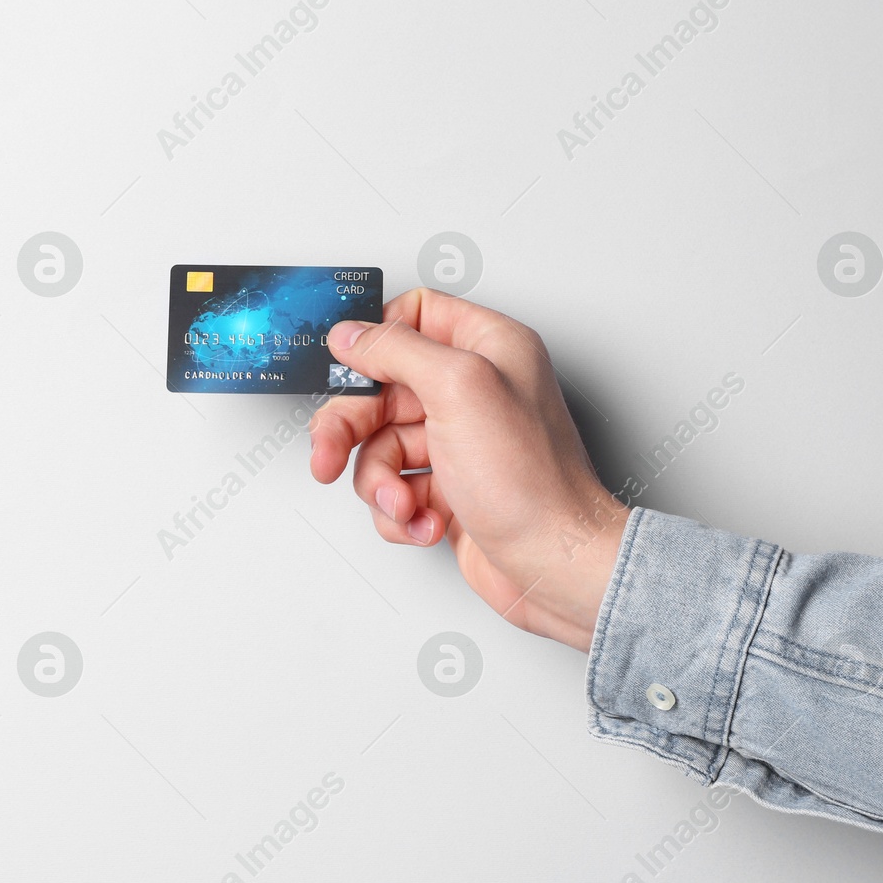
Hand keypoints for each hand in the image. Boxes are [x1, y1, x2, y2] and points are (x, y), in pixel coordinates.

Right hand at [308, 288, 626, 651]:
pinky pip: (395, 488)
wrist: (555, 566)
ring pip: (381, 446)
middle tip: (328, 455)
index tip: (346, 372)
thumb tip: (352, 333)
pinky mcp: (449, 489)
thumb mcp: (457, 389)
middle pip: (381, 389)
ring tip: (404, 503)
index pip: (414, 316)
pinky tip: (425, 522)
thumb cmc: (532, 483)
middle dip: (350, 429)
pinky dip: (401, 511)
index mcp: (488, 348)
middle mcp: (474, 390)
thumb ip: (397, 349)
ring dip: (381, 482)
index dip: (374, 342)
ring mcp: (460, 443)